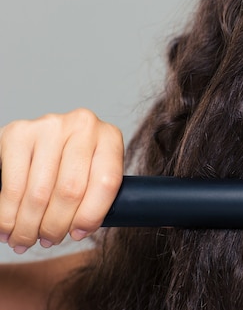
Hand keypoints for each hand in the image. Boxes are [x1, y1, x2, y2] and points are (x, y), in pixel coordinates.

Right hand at [0, 109, 122, 253]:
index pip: (107, 182)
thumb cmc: (70, 162)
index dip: (91, 216)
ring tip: (24, 239)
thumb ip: (96, 196)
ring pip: (40, 193)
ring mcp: (50, 126)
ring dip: (29, 225)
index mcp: (110, 137)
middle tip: (46, 241)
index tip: (77, 234)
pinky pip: (13, 186)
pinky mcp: (18, 132)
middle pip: (71, 190)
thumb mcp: (92, 172)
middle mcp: (83, 125)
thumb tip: (80, 231)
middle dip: (55, 226)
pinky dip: (8, 214)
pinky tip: (8, 226)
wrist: (36, 139)